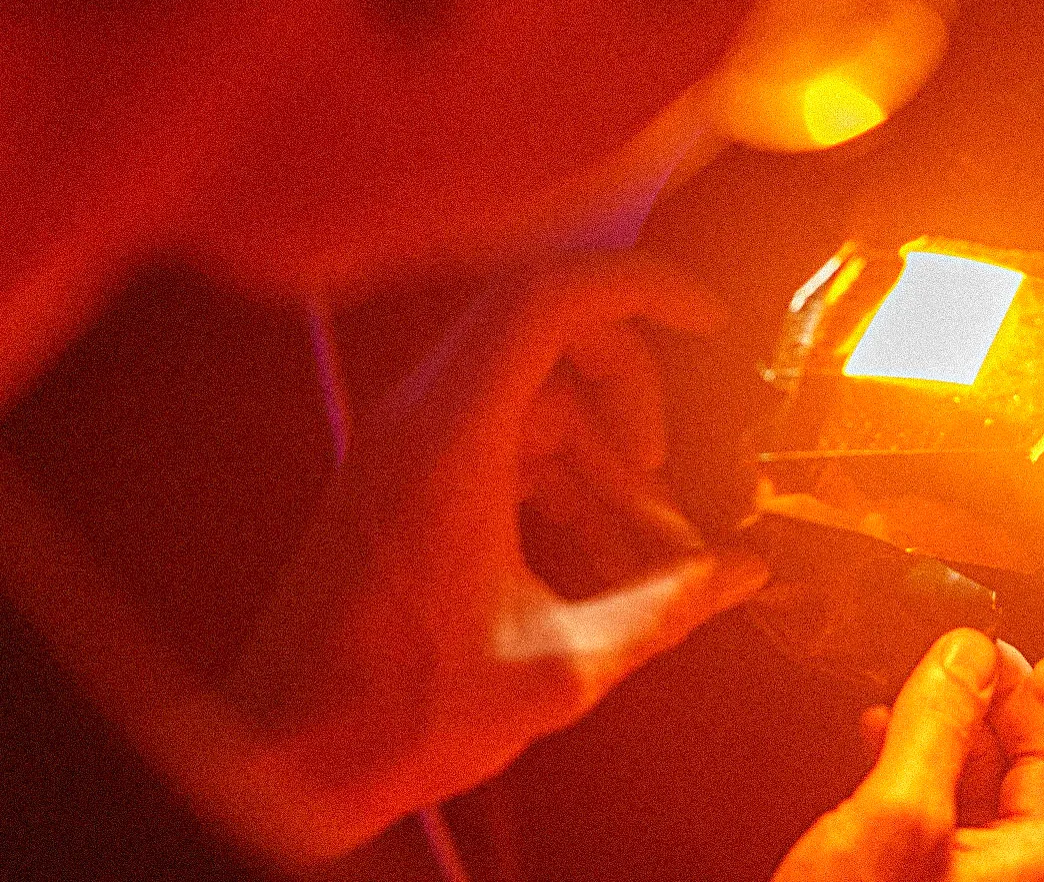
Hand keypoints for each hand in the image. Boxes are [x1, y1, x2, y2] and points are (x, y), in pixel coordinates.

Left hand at [230, 251, 767, 863]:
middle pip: (551, 339)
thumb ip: (666, 607)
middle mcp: (419, 421)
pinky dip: (561, 481)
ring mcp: (404, 450)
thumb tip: (749, 569)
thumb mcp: (561, 668)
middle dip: (632, 393)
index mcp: (451, 439)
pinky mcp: (401, 486)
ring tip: (644, 552)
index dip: (640, 286)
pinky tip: (598, 562)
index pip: (547, 296)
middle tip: (667, 473)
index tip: (710, 320)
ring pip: (534, 401)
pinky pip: (502, 443)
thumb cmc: (398, 719)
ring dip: (601, 458)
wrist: (280, 772)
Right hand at [776, 629, 1043, 881]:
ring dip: (969, 724)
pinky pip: (955, 810)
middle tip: (976, 662)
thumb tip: (968, 656)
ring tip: (927, 685)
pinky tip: (889, 731)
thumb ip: (937, 728)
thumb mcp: (893, 820)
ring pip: (1004, 788)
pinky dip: (929, 758)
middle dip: (1022, 706)